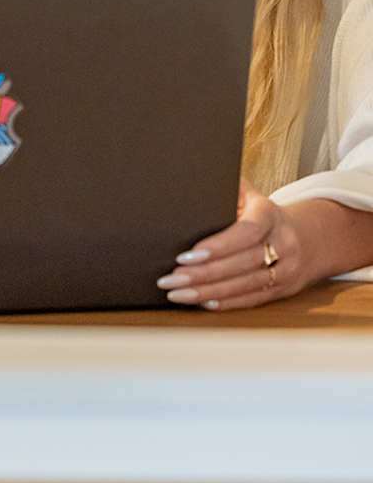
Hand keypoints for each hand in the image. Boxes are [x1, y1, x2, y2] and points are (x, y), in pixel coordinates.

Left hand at [156, 180, 306, 310]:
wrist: (311, 237)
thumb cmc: (264, 213)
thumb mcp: (249, 193)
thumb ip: (224, 188)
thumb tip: (191, 179)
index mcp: (270, 215)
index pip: (245, 233)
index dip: (217, 246)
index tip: (188, 254)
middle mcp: (282, 244)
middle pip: (241, 264)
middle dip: (203, 274)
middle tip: (171, 278)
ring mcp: (285, 270)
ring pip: (244, 286)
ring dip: (208, 292)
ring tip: (177, 293)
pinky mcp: (282, 290)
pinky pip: (252, 299)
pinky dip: (226, 303)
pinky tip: (203, 302)